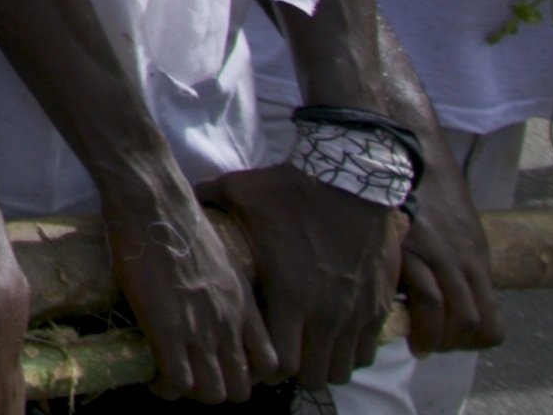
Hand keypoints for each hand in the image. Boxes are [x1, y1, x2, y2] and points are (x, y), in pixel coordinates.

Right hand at [96, 182, 276, 403]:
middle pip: (241, 387)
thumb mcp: (222, 256)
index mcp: (245, 305)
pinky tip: (153, 376)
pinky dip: (165, 387)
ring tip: (172, 378)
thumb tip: (206, 291)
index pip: (269, 364)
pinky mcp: (167, 331)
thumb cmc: (182, 218)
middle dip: (218, 387)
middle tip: (194, 374)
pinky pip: (177, 382)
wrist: (156, 204)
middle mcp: (230, 323)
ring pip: (212, 393)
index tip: (224, 366)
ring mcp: (200, 330)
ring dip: (193, 391)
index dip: (248, 374)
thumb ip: (223, 284)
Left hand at [207, 160, 402, 390]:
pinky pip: (368, 351)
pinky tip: (338, 338)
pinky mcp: (379, 306)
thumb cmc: (290, 187)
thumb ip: (205, 203)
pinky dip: (353, 352)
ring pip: (342, 369)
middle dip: (295, 372)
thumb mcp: (238, 192)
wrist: (352, 177)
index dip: (265, 366)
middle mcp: (324, 314)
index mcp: (287, 295)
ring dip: (324, 365)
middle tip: (283, 356)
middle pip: (312, 375)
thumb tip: (173, 203)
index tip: (257, 355)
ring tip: (310, 350)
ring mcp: (355, 313)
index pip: (278, 362)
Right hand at [397, 139, 501, 355]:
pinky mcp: (407, 245)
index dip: (473, 340)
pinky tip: (392, 314)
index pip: (491, 324)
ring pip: (447, 316)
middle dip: (449, 343)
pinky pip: (419, 295)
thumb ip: (456, 259)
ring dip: (430, 337)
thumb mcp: (456, 225)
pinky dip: (408, 314)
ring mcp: (436, 254)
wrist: (402, 144)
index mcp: (476, 258)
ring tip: (412, 339)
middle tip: (428, 344)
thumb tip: (446, 291)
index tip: (450, 339)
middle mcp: (463, 261)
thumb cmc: (425, 182)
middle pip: (471, 323)